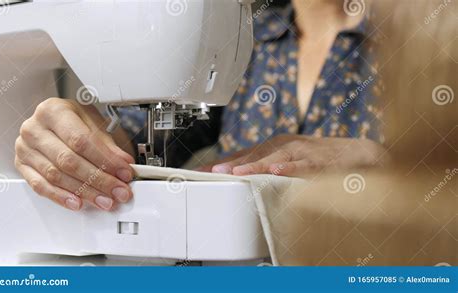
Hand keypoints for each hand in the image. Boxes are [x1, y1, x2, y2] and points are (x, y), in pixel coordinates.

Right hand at [15, 98, 134, 210]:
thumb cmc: (75, 120)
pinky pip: (40, 186)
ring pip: (56, 176)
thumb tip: (124, 163)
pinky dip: (61, 197)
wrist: (56, 120)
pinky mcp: (21, 166)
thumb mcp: (95, 124)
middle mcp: (34, 128)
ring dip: (84, 192)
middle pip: (69, 161)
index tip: (124, 172)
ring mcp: (25, 148)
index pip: (81, 141)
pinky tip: (78, 202)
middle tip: (118, 191)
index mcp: (53, 110)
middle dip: (98, 180)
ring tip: (104, 200)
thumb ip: (109, 145)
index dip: (105, 160)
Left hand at [206, 135, 387, 176]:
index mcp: (274, 147)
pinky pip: (302, 165)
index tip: (198, 172)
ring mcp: (301, 152)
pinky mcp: (319, 161)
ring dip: (253, 166)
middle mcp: (284, 146)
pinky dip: (289, 168)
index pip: (242, 155)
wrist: (357, 154)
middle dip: (231, 164)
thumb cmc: (319, 160)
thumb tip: (240, 180)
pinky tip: (277, 171)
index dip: (221, 162)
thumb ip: (266, 171)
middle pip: (253, 155)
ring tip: (235, 173)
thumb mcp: (288, 163)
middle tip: (210, 172)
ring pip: (273, 158)